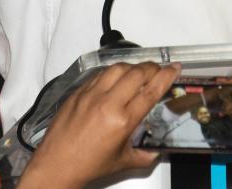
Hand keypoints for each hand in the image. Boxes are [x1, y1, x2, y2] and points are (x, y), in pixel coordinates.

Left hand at [18, 62, 179, 188]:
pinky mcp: (78, 92)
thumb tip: (158, 149)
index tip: (174, 68)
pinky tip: (116, 77)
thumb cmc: (88, 165)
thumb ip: (146, 154)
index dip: (166, 76)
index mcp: (122, 121)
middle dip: (152, 67)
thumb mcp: (124, 162)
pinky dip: (112, 72)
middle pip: (137, 73)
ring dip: (133, 66)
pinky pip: (99, 74)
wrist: (57, 164)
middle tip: (159, 69)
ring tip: (140, 71)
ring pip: (117, 68)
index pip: (150, 91)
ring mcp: (90, 94)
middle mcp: (107, 103)